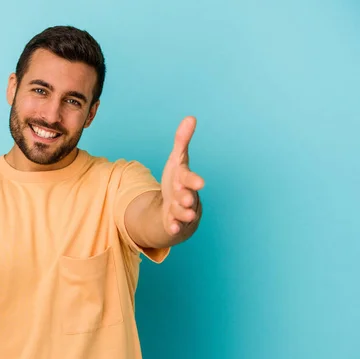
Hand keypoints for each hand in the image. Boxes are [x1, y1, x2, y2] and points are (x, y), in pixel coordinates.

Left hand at [160, 116, 204, 235]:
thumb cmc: (178, 181)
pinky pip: (174, 226)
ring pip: (183, 213)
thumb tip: (190, 117)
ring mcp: (180, 211)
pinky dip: (173, 227)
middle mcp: (186, 196)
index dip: (193, 180)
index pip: (189, 178)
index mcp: (185, 180)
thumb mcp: (177, 160)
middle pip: (188, 196)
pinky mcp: (174, 222)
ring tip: (184, 214)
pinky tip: (171, 228)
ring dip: (183, 213)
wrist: (176, 206)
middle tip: (186, 199)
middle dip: (187, 197)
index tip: (200, 183)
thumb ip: (182, 141)